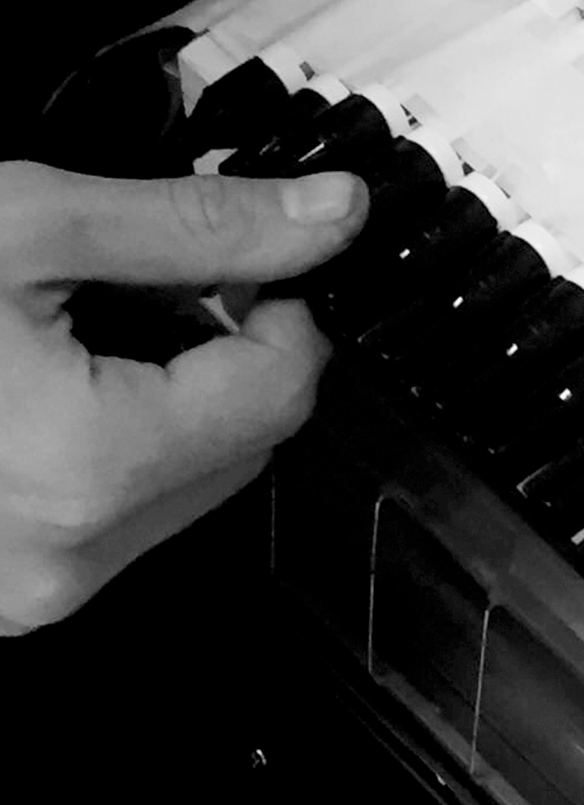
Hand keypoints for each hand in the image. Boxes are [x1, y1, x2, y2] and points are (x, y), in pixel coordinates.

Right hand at [0, 163, 365, 633]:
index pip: (279, 394)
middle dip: (228, 353)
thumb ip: (196, 226)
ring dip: (169, 400)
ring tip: (87, 326)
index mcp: (88, 468)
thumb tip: (330, 215)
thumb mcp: (31, 226)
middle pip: (240, 449)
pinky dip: (110, 445)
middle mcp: (67, 557)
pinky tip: (52, 383)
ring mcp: (32, 588)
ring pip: (180, 487)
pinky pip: (109, 516)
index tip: (250, 257)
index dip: (287, 311)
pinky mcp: (8, 589)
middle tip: (158, 278)